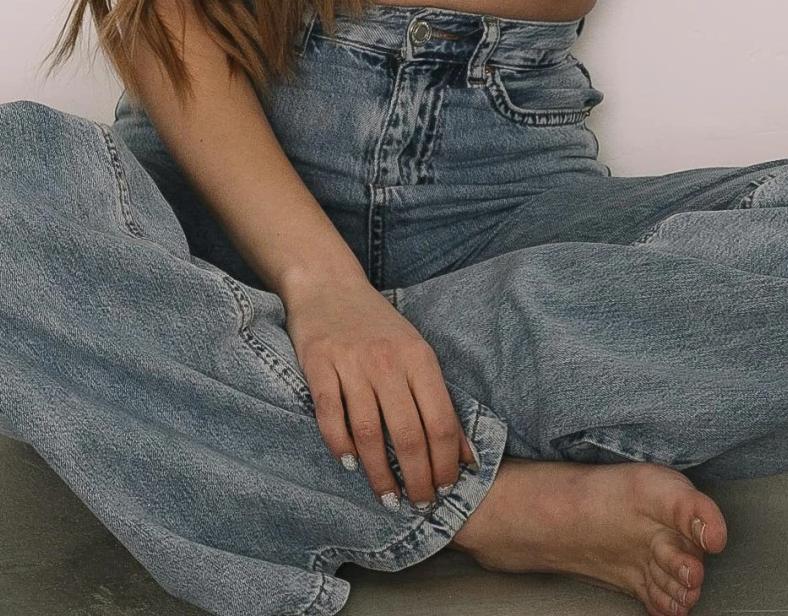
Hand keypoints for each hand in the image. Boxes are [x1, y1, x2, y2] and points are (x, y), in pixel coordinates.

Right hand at [282, 270, 479, 507]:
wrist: (328, 283)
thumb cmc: (378, 325)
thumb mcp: (416, 355)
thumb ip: (441, 404)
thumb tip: (468, 457)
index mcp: (419, 357)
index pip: (440, 422)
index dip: (444, 463)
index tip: (444, 489)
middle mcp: (388, 360)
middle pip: (407, 434)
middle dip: (417, 478)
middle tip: (419, 503)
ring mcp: (352, 362)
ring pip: (369, 432)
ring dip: (380, 474)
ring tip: (388, 498)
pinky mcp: (319, 363)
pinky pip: (331, 415)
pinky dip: (340, 445)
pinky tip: (348, 464)